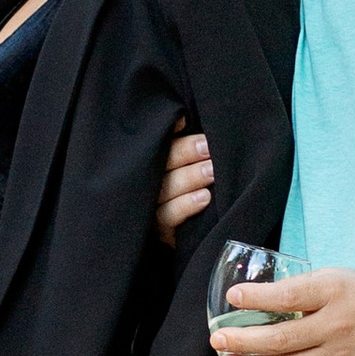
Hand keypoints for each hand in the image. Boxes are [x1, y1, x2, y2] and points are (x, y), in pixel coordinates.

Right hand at [155, 124, 214, 247]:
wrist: (184, 237)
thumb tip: (182, 118)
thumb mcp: (180, 164)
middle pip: (158, 164)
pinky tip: (205, 197)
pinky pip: (169, 216)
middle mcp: (143, 183)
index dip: (165, 131)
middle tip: (207, 147)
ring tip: (212, 170)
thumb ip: (178, 144)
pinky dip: (186, 205)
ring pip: (164, 189)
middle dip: (185, 153)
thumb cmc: (188, 187)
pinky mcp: (158, 230)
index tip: (183, 121)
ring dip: (190, 178)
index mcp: (147, 161)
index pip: (151, 142)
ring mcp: (149, 207)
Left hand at [214, 267, 354, 355]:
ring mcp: (338, 353)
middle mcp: (335, 324)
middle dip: (244, 341)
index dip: (258, 298)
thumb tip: (261, 299)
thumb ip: (304, 289)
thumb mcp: (340, 278)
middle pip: (282, 338)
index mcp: (334, 290)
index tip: (234, 297)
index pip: (289, 295)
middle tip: (218, 340)